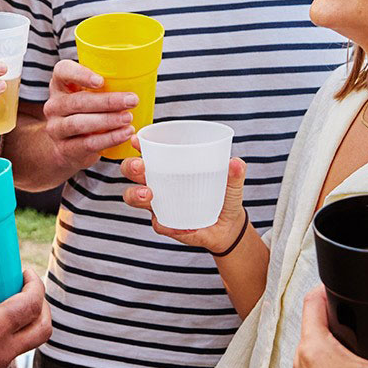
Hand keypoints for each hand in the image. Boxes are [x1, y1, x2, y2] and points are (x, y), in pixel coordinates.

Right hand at [0, 270, 51, 367]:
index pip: (30, 306)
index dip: (35, 285)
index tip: (24, 273)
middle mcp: (0, 352)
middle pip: (43, 329)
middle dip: (42, 306)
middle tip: (24, 290)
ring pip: (28, 344)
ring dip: (25, 323)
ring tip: (5, 307)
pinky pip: (8, 354)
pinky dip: (7, 338)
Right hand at [42, 59, 137, 170]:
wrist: (62, 146)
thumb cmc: (83, 113)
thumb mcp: (84, 95)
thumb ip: (102, 86)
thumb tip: (140, 79)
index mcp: (59, 84)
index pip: (63, 71)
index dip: (80, 74)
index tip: (101, 81)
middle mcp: (54, 105)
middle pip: (77, 101)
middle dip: (107, 101)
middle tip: (131, 100)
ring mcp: (56, 128)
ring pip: (80, 123)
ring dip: (108, 121)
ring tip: (128, 119)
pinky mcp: (65, 149)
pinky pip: (87, 144)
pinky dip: (108, 139)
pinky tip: (124, 134)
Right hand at [122, 143, 249, 250]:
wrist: (228, 228)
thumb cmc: (224, 197)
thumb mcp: (231, 183)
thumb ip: (235, 173)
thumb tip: (236, 162)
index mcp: (171, 167)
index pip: (150, 151)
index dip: (139, 144)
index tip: (137, 140)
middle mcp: (159, 183)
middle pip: (133, 172)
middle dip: (130, 166)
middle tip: (140, 167)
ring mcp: (160, 204)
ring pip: (134, 197)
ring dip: (136, 194)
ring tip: (148, 195)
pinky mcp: (166, 225)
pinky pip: (159, 224)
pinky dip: (166, 224)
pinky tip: (178, 225)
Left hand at [293, 286, 367, 367]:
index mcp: (315, 347)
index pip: (313, 298)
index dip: (330, 286)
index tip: (348, 282)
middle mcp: (304, 359)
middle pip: (315, 319)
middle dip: (339, 312)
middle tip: (360, 306)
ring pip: (316, 343)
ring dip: (336, 336)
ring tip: (359, 330)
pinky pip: (320, 363)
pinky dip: (336, 357)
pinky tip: (356, 361)